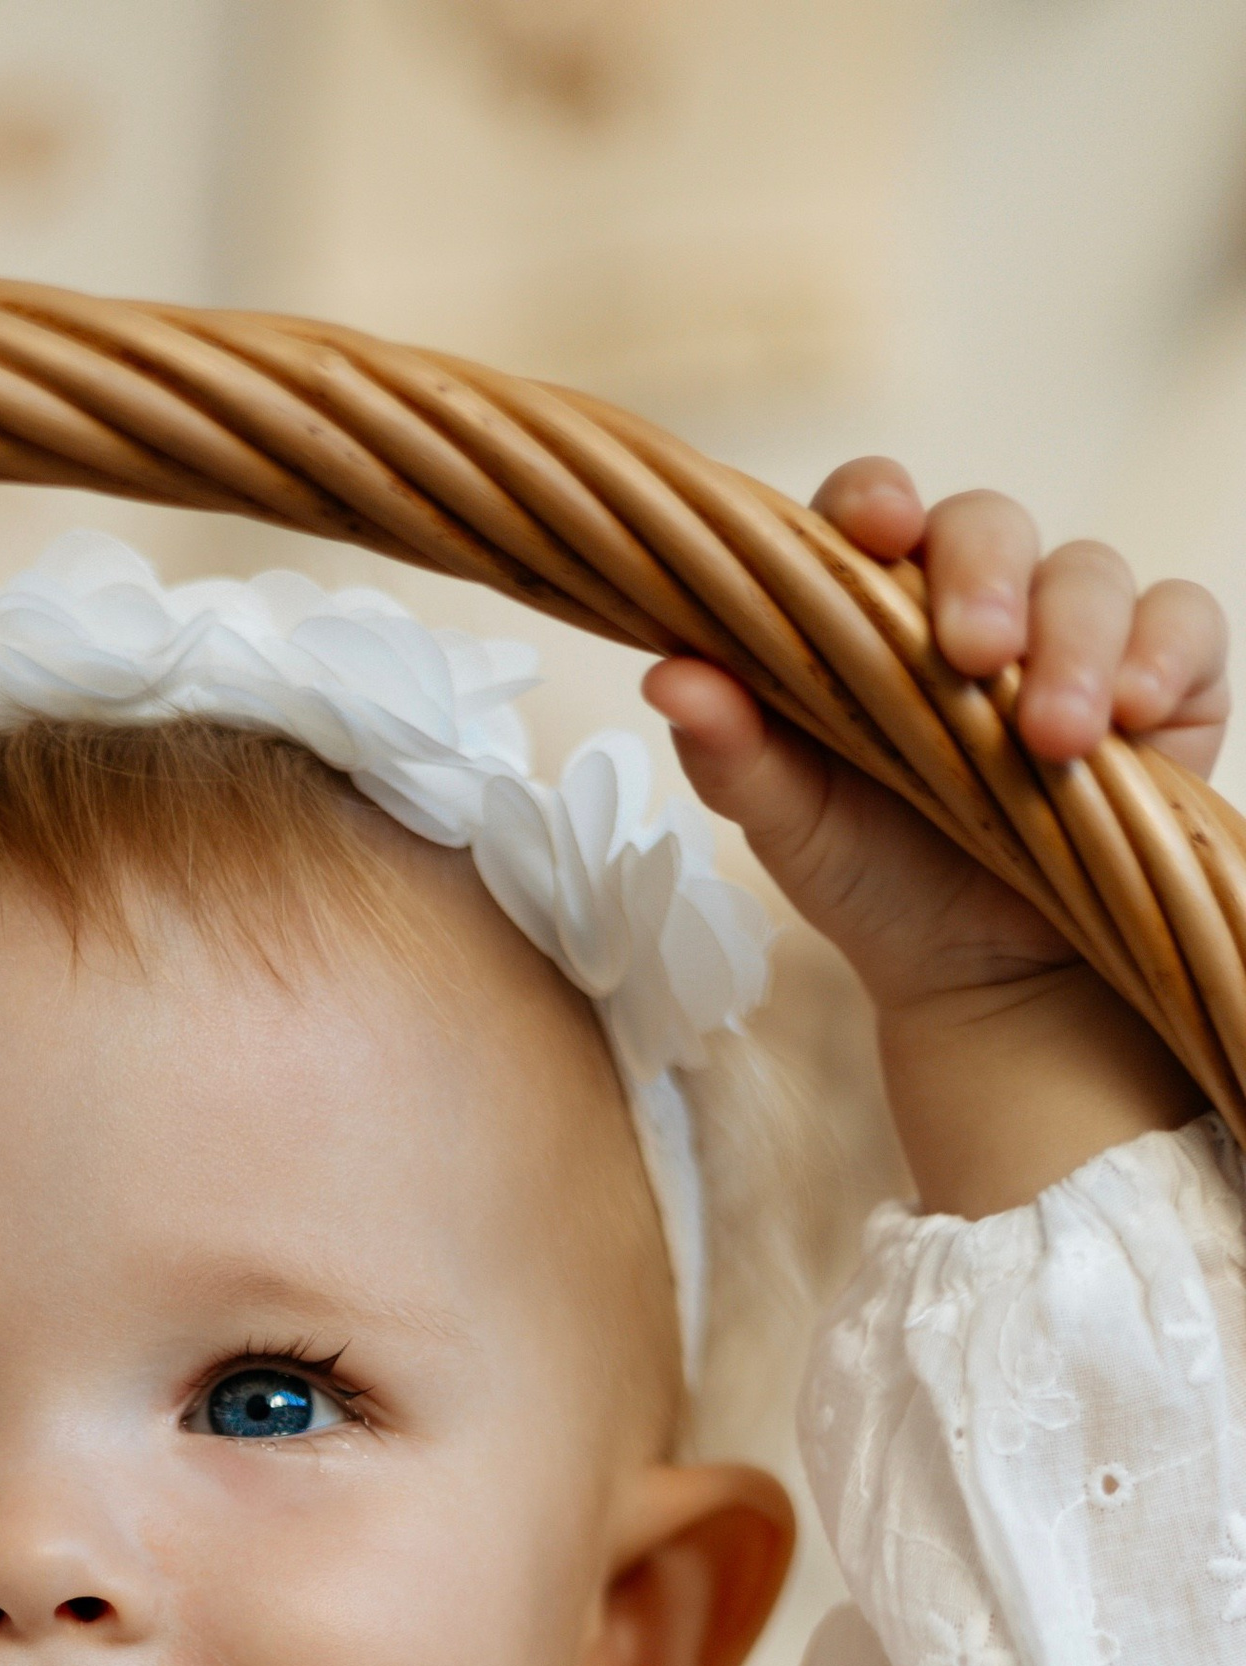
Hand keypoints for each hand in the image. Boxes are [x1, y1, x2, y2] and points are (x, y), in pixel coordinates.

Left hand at [644, 466, 1230, 1209]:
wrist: (984, 981)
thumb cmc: (875, 881)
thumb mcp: (792, 828)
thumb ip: (732, 751)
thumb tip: (665, 674)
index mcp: (872, 608)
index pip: (870, 515)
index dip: (872, 502)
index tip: (873, 528)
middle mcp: (973, 602)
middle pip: (985, 525)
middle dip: (982, 575)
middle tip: (971, 655)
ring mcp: (1071, 632)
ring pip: (1086, 572)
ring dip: (1072, 641)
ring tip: (1051, 738)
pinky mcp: (1165, 677)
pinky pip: (1182, 625)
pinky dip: (1161, 657)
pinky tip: (1135, 720)